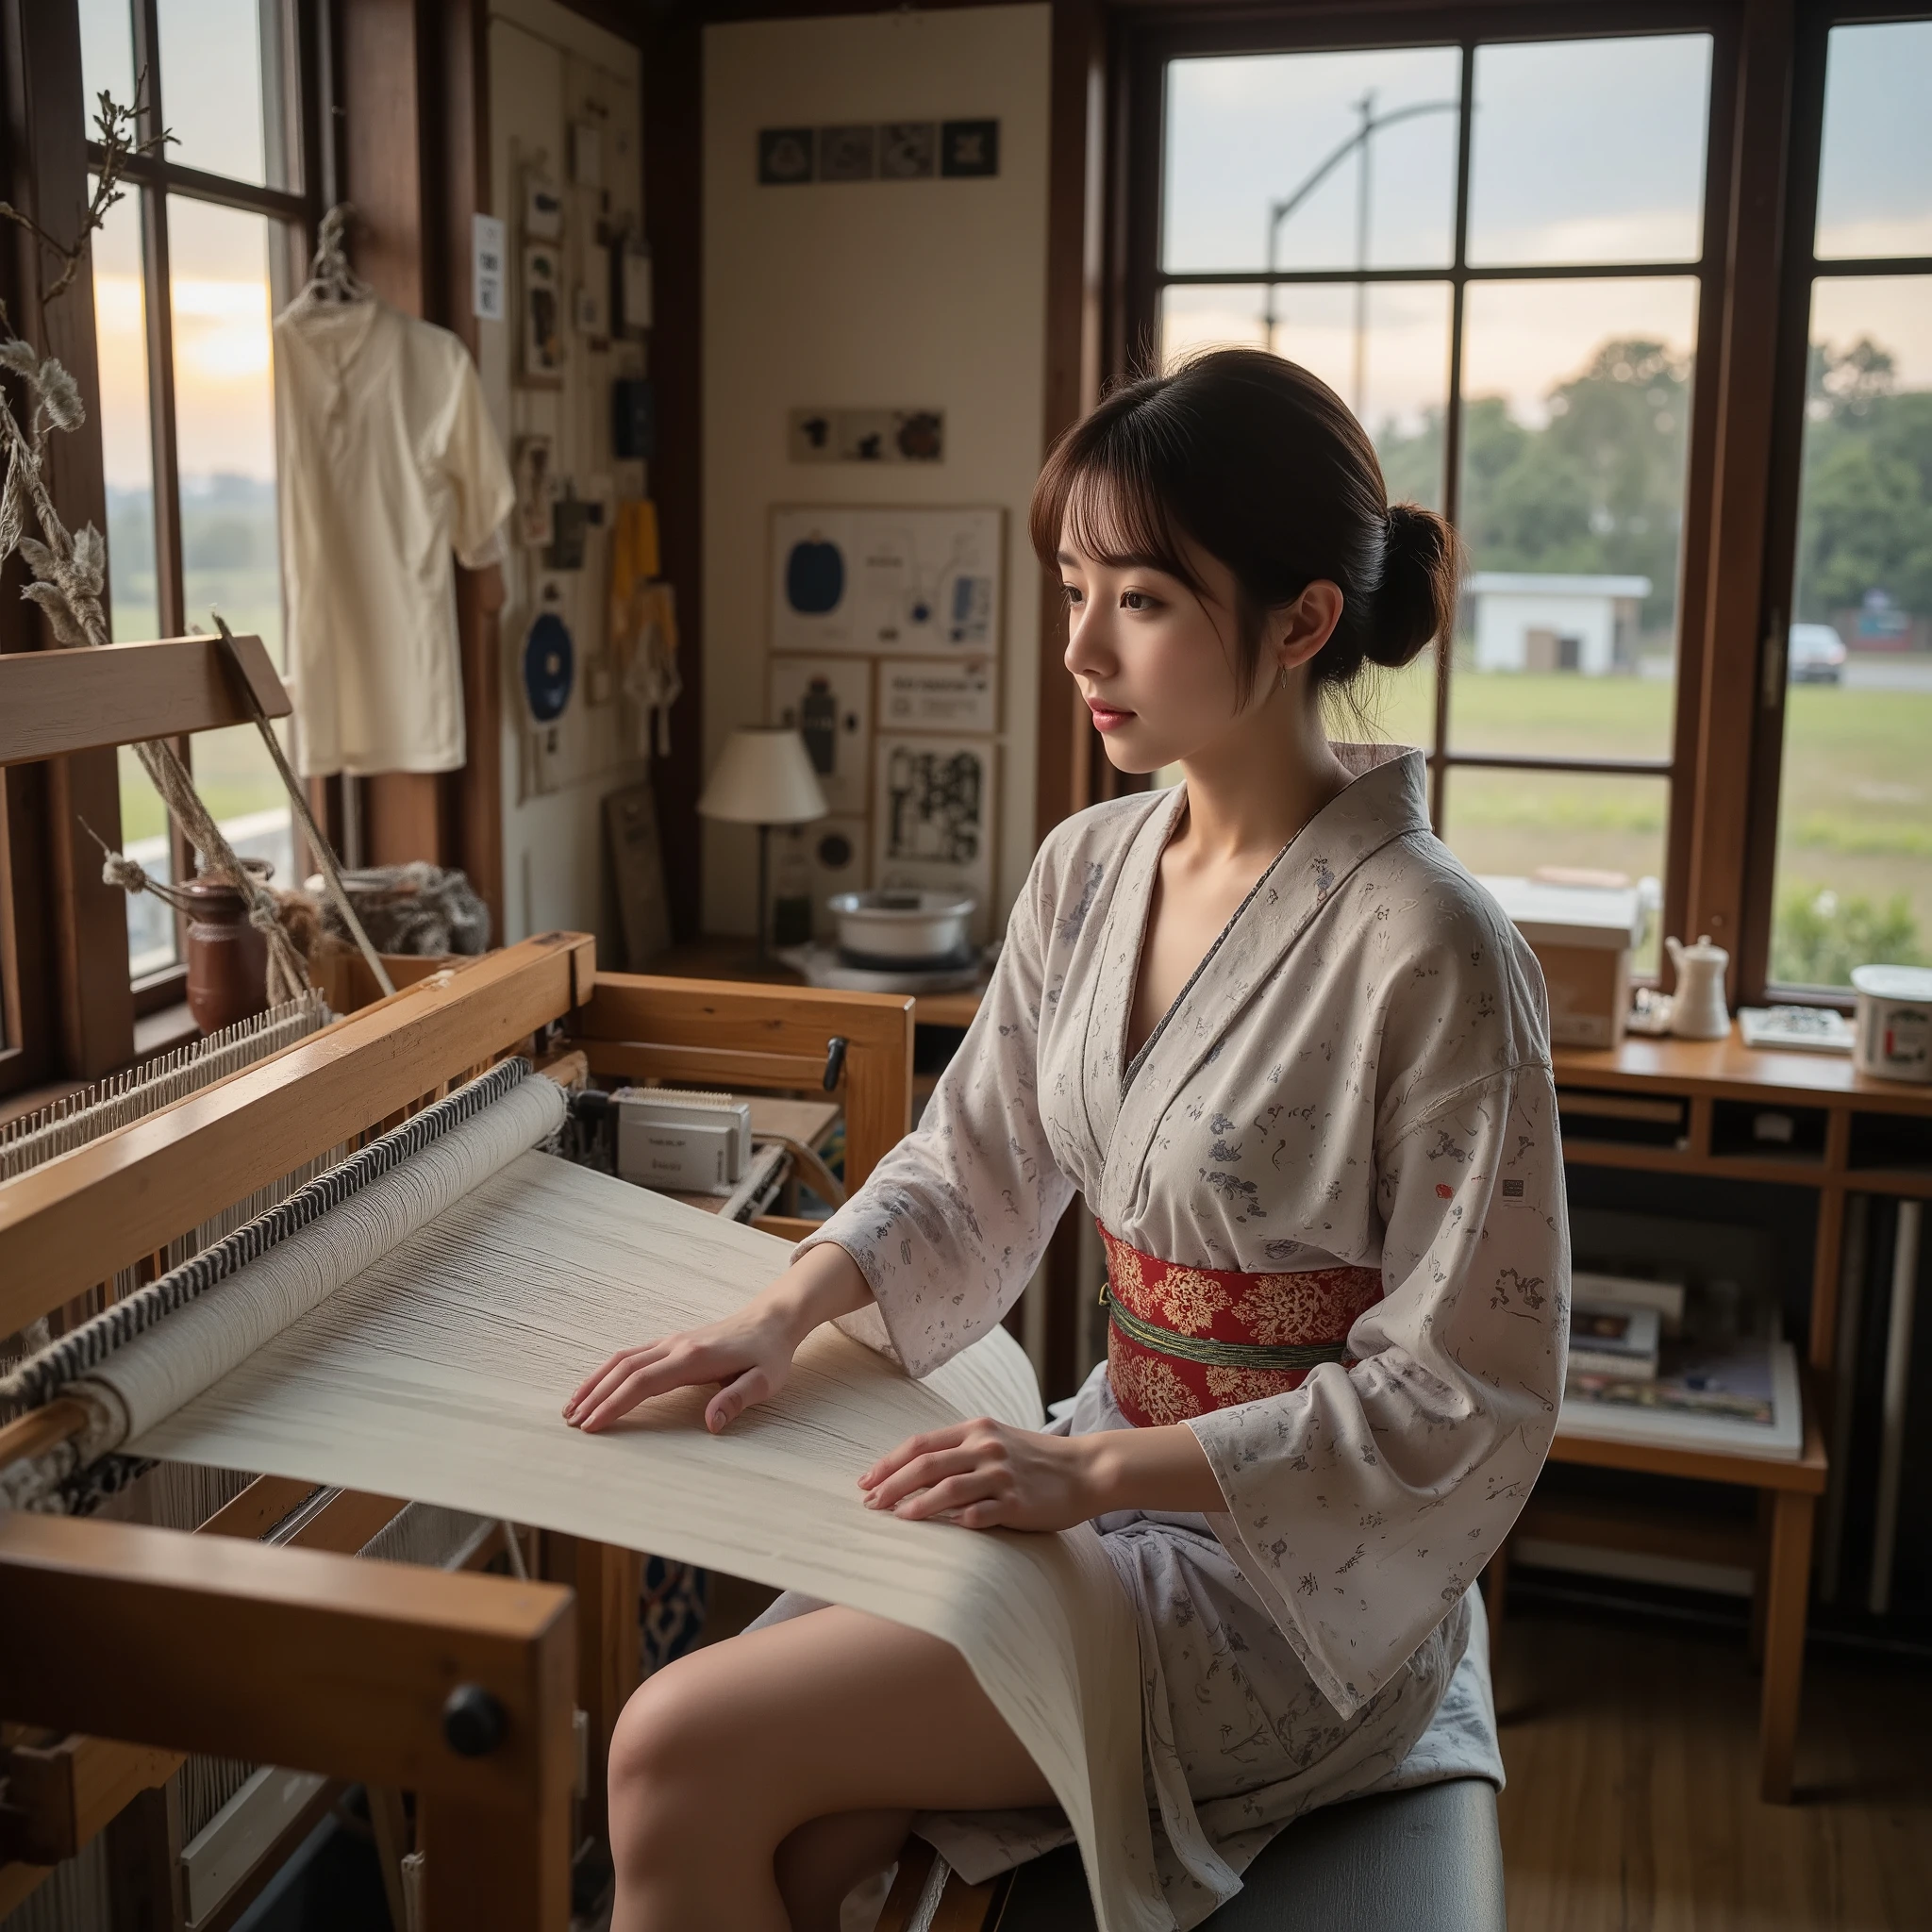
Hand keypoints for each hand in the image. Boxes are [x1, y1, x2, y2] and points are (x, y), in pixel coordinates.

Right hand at [564, 1241, 872, 1434]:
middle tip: (572, 1423)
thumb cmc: (769, 1354)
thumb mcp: (765, 1380)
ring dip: (595, 1382)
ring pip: (622, 1359)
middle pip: (624, 1370)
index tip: (593, 1425)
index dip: (615, 1403)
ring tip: (572, 1408)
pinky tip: (597, 1386)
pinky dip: (608, 1371)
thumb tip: (712, 1424)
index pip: (643, 1382)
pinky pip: (632, 1355)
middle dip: (595, 1397)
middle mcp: (675, 1346)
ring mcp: (671, 1341)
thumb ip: (737, 1399)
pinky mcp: (671, 1342)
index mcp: (694, 1358)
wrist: (772, 1319)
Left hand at [858, 1418, 1101, 1531]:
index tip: (865, 1481)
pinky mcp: (1018, 1502)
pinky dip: (958, 1521)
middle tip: (869, 1504)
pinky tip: (941, 1531)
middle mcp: (985, 1448)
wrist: (1085, 1470)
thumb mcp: (995, 1440)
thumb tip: (913, 1470)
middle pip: (927, 1464)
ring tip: (896, 1517)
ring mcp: (1002, 1475)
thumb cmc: (1034, 1460)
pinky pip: (981, 1513)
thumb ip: (959, 1450)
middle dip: (892, 1484)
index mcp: (975, 1429)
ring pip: (948, 1488)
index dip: (889, 1462)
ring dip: (917, 1504)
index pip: (921, 1444)